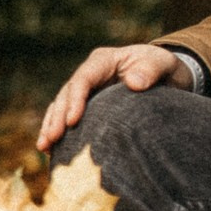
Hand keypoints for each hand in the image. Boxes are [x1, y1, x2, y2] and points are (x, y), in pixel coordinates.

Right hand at [37, 44, 192, 151]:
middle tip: (51, 139)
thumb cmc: (163, 68)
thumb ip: (150, 71)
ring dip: (51, 126)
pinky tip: (51, 149)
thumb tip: (134, 83)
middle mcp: (89, 74)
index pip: (83, 79)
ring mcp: (86, 90)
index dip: (75, 99)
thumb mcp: (162, 64)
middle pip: (67, 94)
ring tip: (44, 147)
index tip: (73, 121)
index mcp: (103, 60)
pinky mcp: (87, 105)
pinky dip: (59, 131)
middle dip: (57, 117)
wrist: (166, 77)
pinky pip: (67, 117)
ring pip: (61, 106)